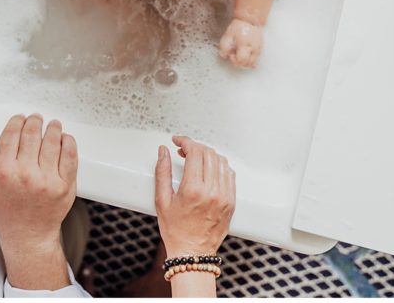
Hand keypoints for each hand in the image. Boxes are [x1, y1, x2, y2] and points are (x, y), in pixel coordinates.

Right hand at [0, 114, 77, 290]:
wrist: (27, 235)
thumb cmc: (3, 211)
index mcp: (4, 172)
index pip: (12, 135)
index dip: (16, 122)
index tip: (19, 118)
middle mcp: (26, 175)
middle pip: (32, 135)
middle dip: (34, 121)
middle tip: (36, 118)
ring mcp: (48, 181)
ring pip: (52, 142)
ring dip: (52, 128)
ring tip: (52, 125)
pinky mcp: (65, 186)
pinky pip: (70, 156)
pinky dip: (68, 143)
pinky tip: (64, 138)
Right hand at [155, 136, 235, 257]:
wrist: (192, 253)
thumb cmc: (176, 231)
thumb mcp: (162, 200)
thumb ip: (162, 172)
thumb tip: (163, 152)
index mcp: (194, 190)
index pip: (194, 152)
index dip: (185, 141)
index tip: (178, 141)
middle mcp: (212, 191)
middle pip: (208, 154)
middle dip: (195, 147)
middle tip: (184, 150)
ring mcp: (224, 196)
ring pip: (221, 161)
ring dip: (207, 155)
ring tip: (196, 159)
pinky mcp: (231, 202)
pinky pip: (230, 175)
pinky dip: (219, 166)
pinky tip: (210, 169)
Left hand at [218, 18, 263, 67]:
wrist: (250, 21)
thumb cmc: (238, 28)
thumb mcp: (227, 36)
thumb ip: (224, 47)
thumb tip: (225, 56)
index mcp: (245, 45)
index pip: (241, 60)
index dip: (234, 60)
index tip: (231, 54)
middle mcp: (253, 49)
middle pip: (247, 64)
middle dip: (239, 62)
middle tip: (235, 54)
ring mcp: (258, 50)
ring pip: (252, 64)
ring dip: (245, 62)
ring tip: (240, 54)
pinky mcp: (260, 49)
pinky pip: (256, 60)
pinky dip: (250, 59)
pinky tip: (245, 53)